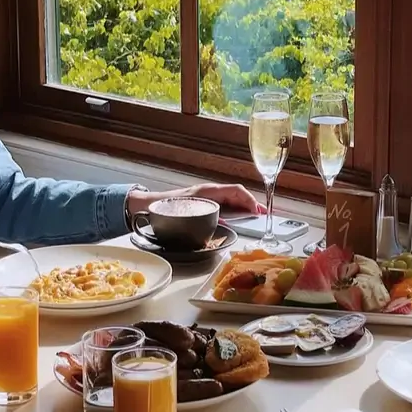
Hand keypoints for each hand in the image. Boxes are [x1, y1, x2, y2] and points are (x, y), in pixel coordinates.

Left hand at [126, 183, 263, 218]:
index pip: (235, 190)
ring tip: (256, 216)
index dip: (249, 200)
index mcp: (208, 191)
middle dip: (251, 203)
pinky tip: (240, 218)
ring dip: (245, 206)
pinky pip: (225, 204)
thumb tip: (227, 221)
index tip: (257, 211)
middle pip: (236, 194)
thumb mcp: (189, 213)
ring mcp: (207, 197)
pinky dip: (236, 209)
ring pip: (232, 198)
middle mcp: (210, 192)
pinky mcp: (204, 203)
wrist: (147, 206)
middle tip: (263, 214)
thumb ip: (209, 216)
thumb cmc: (165, 208)